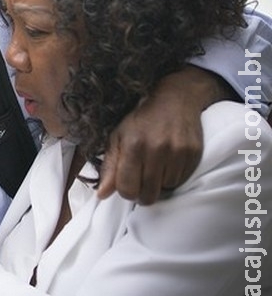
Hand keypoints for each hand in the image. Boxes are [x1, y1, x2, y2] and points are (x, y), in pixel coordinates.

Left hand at [99, 66, 228, 203]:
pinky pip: (182, 181)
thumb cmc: (141, 121)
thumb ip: (109, 167)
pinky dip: (174, 178)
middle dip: (143, 194)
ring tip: (156, 167)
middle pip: (149, 195)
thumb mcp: (118, 138)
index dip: (126, 192)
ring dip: (160, 184)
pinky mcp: (193, 154)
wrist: (175, 100)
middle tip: (141, 182)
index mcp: (133, 145)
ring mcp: (177, 152)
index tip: (128, 186)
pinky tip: (169, 163)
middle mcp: (156, 149)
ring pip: (166, 189)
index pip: (127, 188)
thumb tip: (102, 195)